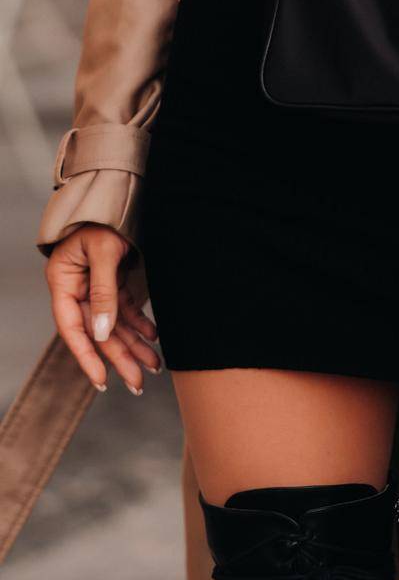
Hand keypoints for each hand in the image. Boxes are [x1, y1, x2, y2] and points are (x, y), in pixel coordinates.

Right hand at [46, 224, 161, 393]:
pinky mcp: (114, 281)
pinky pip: (126, 309)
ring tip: (154, 367)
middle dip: (119, 359)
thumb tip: (102, 334)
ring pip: (114, 325)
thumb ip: (103, 292)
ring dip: (134, 346)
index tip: (101, 382)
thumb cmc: (103, 219)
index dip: (86, 357)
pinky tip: (153, 338)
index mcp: (64, 283)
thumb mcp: (103, 253)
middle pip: (98, 332)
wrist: (119, 194)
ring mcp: (96, 287)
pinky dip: (140, 324)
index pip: (72, 328)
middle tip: (139, 385)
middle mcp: (77, 289)